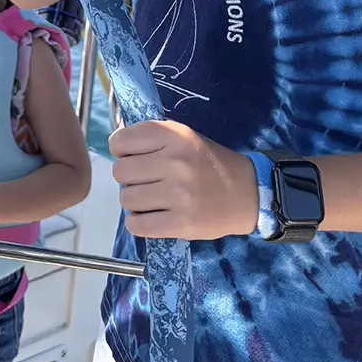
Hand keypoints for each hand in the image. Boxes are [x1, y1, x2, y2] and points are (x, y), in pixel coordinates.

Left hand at [109, 120, 257, 239]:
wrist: (246, 193)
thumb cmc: (208, 161)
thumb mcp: (183, 136)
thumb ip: (151, 136)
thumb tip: (116, 142)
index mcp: (174, 136)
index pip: (122, 141)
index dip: (119, 148)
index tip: (129, 155)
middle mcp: (175, 162)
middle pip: (120, 171)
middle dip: (126, 176)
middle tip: (143, 179)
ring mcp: (178, 194)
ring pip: (126, 198)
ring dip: (132, 200)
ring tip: (149, 198)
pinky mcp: (181, 223)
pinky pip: (137, 225)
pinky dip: (137, 222)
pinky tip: (150, 215)